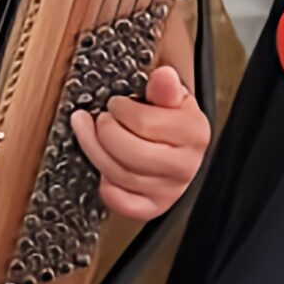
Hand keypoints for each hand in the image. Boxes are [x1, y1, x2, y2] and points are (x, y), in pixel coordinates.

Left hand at [68, 62, 209, 222]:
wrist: (180, 147)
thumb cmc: (171, 119)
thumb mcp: (171, 97)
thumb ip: (164, 87)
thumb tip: (164, 75)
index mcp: (193, 132)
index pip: (143, 122)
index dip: (120, 109)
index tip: (116, 104)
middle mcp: (185, 165)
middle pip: (128, 152)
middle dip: (104, 131)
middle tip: (101, 119)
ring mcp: (170, 190)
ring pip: (118, 175)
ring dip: (95, 151)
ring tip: (91, 133)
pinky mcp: (155, 207)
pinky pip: (122, 204)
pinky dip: (107, 188)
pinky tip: (106, 170)